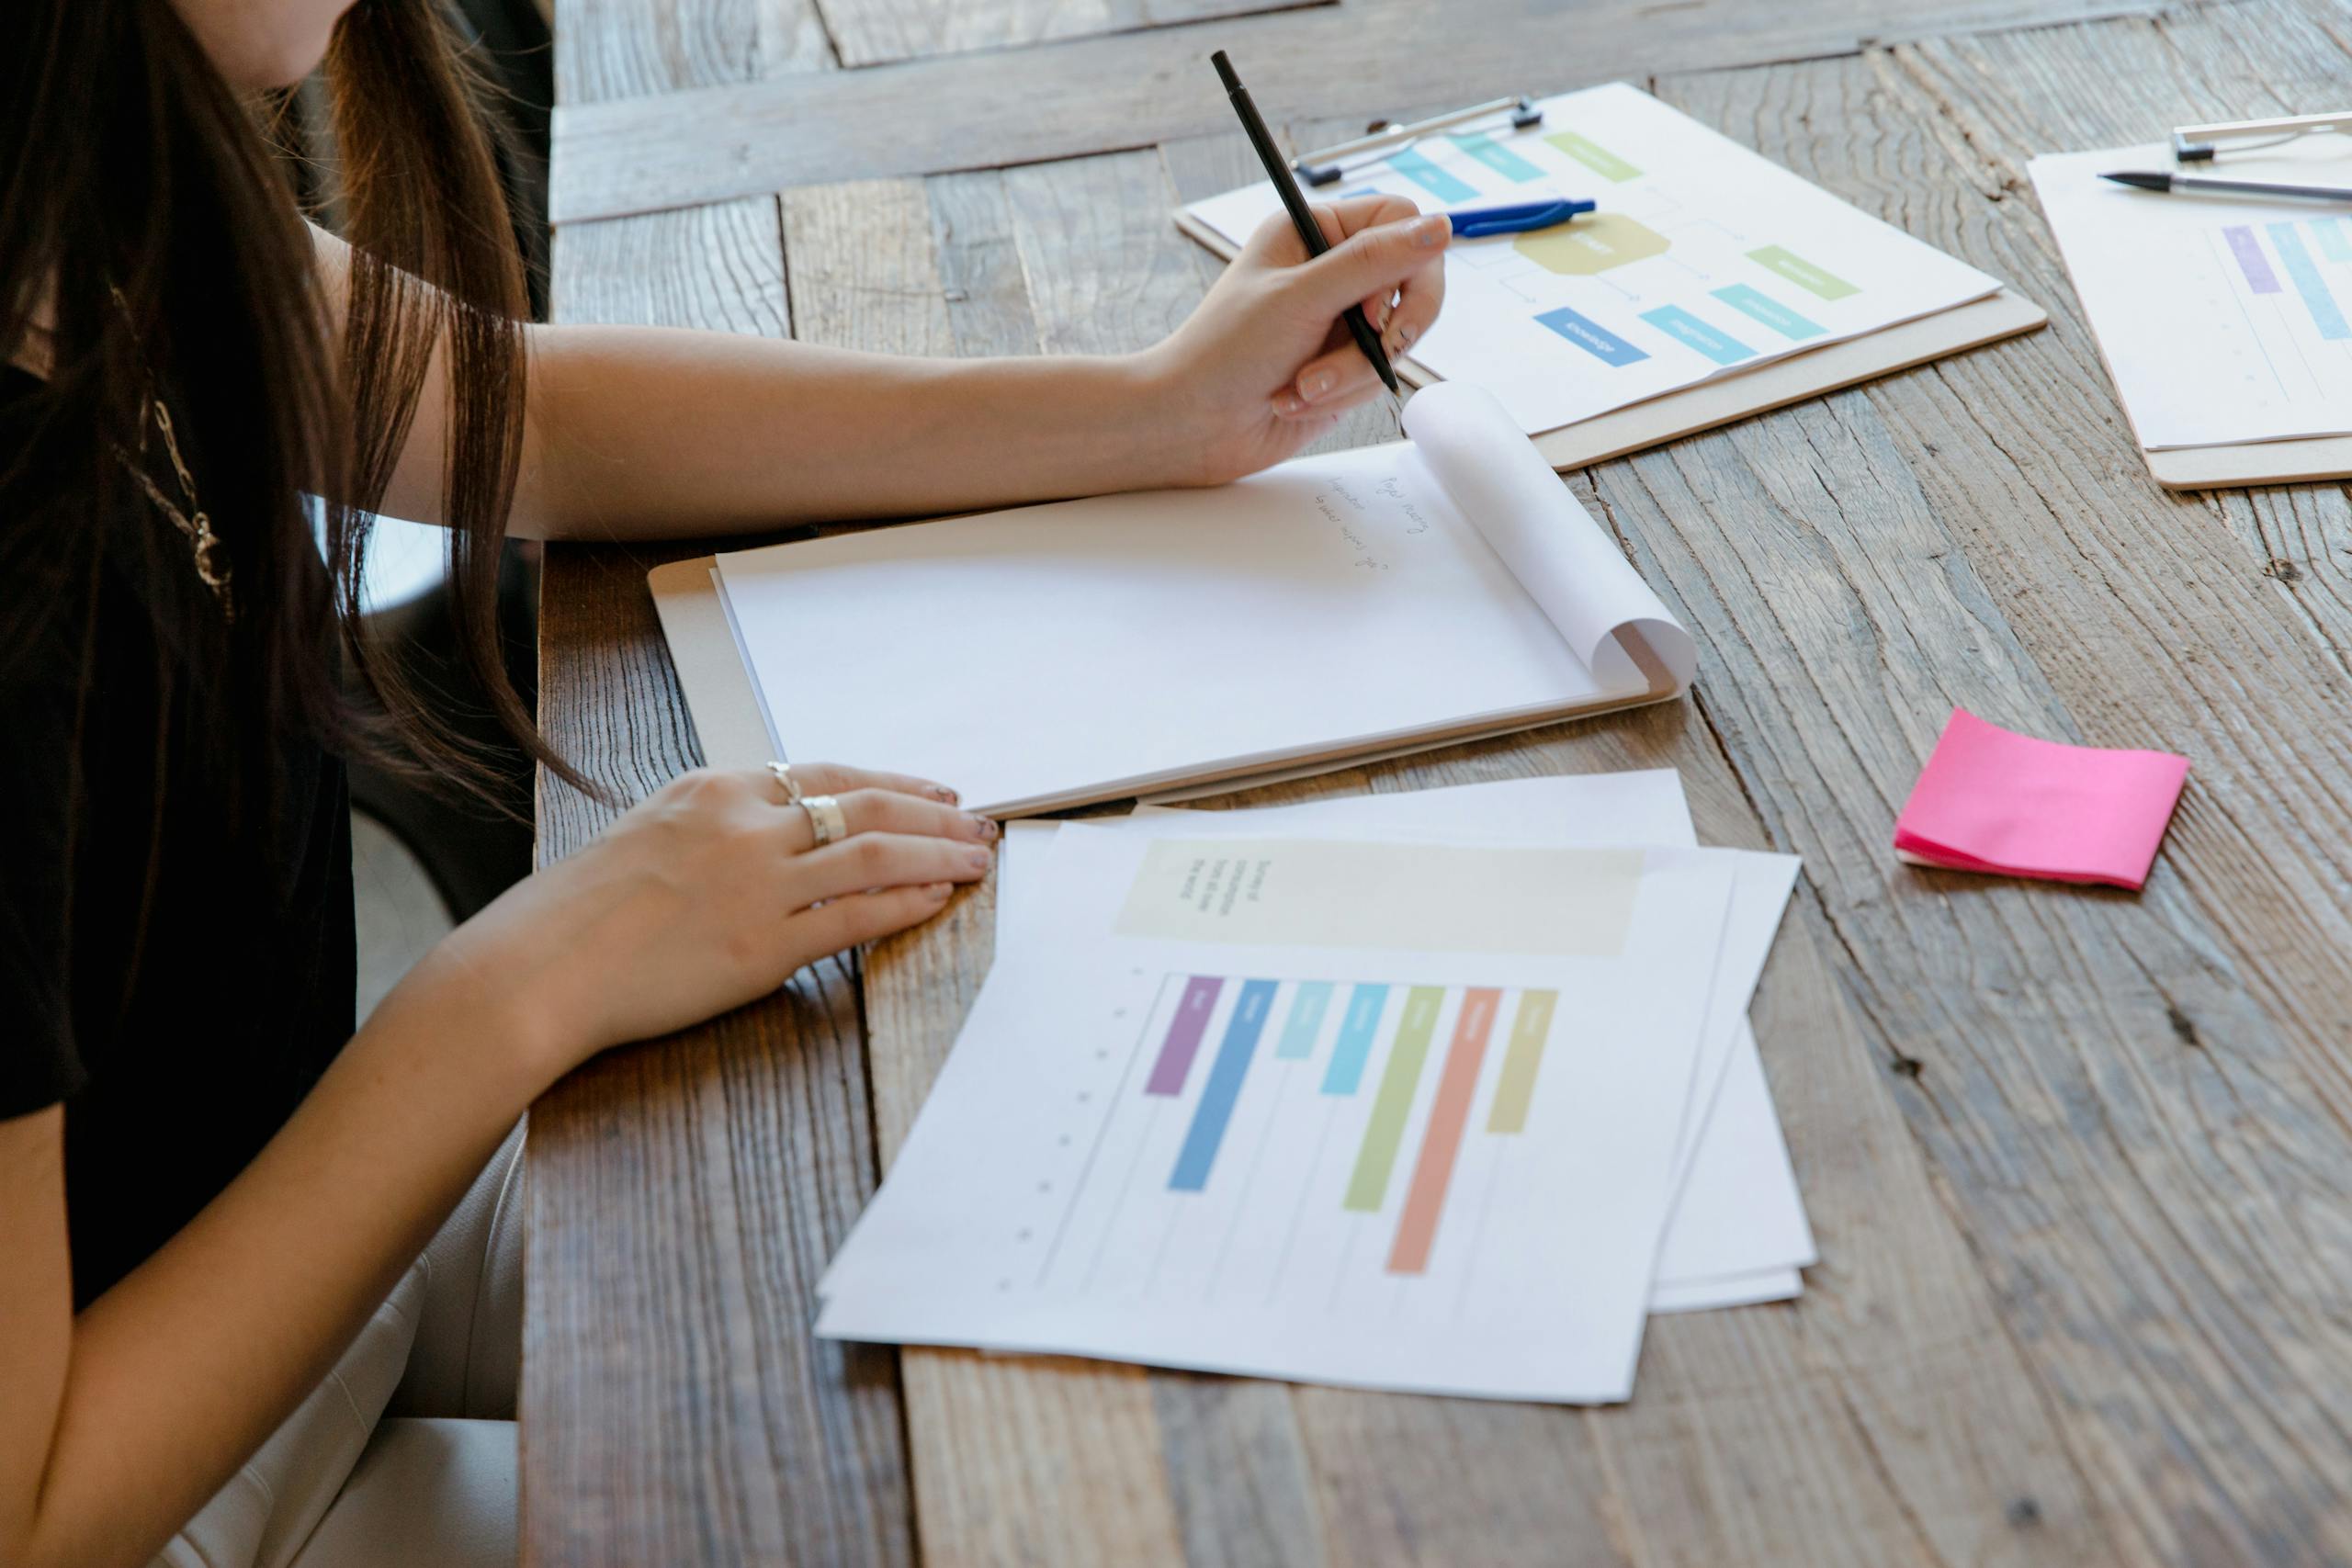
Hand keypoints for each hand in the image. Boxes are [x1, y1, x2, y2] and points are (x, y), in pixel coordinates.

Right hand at [388, 763, 994, 1073]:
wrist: (540, 967)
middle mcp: (742, 825)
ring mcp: (755, 883)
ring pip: (873, 852)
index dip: (891, 783)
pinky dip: (904, 903)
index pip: (825, 774)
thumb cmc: (581, 913)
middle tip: (978, 823)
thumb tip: (771, 835)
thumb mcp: (650, 835)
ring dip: (937, 853)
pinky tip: (936, 900)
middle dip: (933, 813)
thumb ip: (714, 827)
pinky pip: (853, 915)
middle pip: (864, 803)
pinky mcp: (761, 945)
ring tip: (977, 860)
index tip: (935, 792)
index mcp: (714, 791)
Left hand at [1141, 194, 1448, 484]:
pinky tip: (1296, 398)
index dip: (1405, 262)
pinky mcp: (1344, 366)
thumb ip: (1373, 262)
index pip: (1398, 221)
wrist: (1192, 425)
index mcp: (1314, 231)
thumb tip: (1440, 228)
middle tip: (1375, 350)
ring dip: (1351, 371)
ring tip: (1303, 384)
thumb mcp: (1301, 298)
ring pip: (1397, 337)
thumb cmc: (1224, 353)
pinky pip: (1378, 375)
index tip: (1376, 305)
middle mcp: (1332, 270)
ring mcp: (1341, 320)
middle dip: (1388, 329)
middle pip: (1413, 281)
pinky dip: (1342, 393)